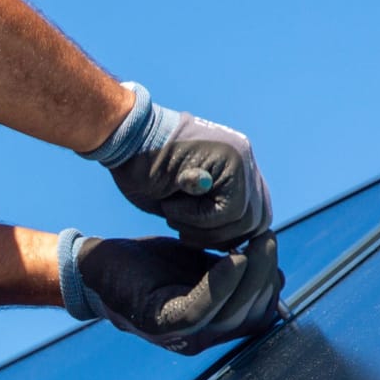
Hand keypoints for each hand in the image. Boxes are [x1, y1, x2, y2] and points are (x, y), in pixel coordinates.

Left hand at [59, 230, 283, 354]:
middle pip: (249, 317)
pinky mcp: (159, 324)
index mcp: (212, 329)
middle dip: (265, 276)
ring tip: (257, 240)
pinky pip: (199, 311)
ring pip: (230, 315)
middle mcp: (199, 339)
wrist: (96, 266)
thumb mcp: (200, 268)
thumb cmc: (148, 266)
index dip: (271, 285)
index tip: (270, 246)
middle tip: (267, 238)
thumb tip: (278, 278)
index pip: (258, 317)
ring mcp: (179, 337)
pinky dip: (221, 285)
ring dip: (250, 276)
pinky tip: (233, 257)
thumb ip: (233, 277)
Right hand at [84, 83, 272, 248]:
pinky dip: (196, 218)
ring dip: (205, 229)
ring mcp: (241, 157)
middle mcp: (245, 159)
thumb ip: (212, 210)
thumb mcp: (183, 197)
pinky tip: (170, 204)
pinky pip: (229, 210)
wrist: (122, 137)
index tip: (196, 235)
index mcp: (237, 167)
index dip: (229, 235)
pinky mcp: (231, 161)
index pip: (256, 214)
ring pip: (245, 218)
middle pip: (257, 220)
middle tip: (184, 233)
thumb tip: (232, 241)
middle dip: (220, 238)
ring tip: (172, 214)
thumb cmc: (142, 169)